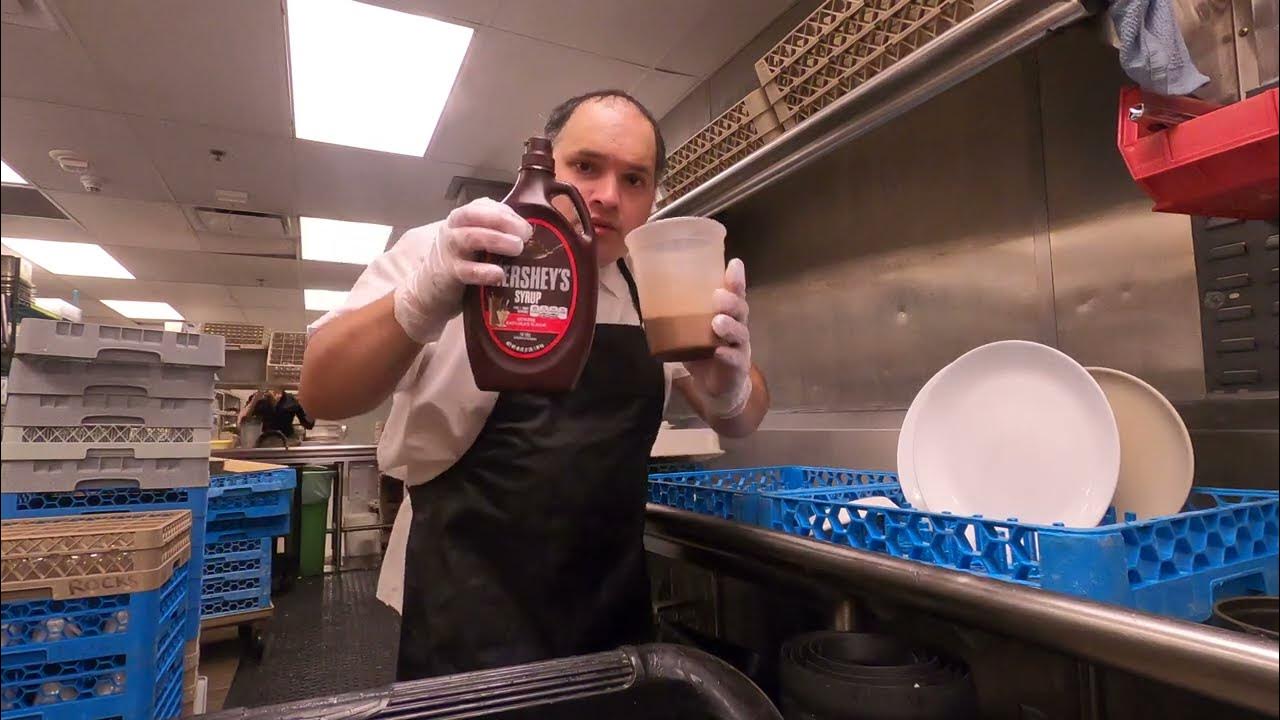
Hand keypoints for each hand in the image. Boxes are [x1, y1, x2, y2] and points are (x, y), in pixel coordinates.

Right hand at [393, 197, 531, 342]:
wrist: (427, 291)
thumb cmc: (460, 264)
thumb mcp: (475, 244)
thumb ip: (496, 236)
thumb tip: (530, 237)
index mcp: (462, 219)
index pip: (484, 206)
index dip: (507, 213)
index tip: (526, 226)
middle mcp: (453, 229)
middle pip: (476, 214)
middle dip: (504, 221)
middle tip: (525, 235)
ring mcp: (449, 250)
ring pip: (471, 237)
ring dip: (497, 240)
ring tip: (517, 248)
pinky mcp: (448, 274)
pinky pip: (467, 270)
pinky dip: (484, 271)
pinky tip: (500, 274)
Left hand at [684, 258, 752, 418]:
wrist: (716, 388)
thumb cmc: (704, 353)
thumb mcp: (691, 332)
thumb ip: (678, 316)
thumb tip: (649, 296)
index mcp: (728, 316)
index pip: (735, 294)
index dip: (736, 280)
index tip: (734, 263)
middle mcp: (738, 328)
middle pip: (741, 310)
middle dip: (731, 301)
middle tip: (718, 296)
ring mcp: (739, 349)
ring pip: (740, 334)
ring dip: (730, 326)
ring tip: (717, 321)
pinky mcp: (737, 368)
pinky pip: (734, 360)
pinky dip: (727, 355)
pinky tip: (720, 352)